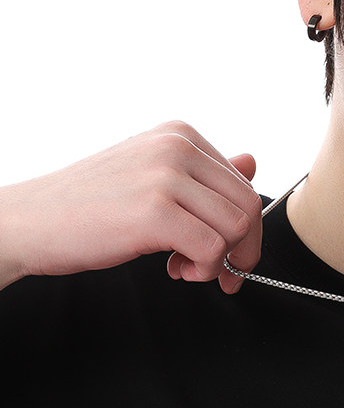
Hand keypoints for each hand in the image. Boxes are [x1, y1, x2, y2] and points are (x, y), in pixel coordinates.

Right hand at [0, 121, 262, 292]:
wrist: (28, 221)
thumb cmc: (88, 205)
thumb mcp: (152, 177)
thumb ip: (203, 174)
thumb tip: (251, 162)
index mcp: (180, 135)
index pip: (243, 184)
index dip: (245, 228)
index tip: (230, 253)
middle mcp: (177, 147)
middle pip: (249, 205)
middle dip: (243, 249)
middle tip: (222, 272)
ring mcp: (166, 176)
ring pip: (237, 228)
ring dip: (220, 261)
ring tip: (187, 267)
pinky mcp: (154, 211)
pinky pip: (213, 250)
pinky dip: (205, 270)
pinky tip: (177, 270)